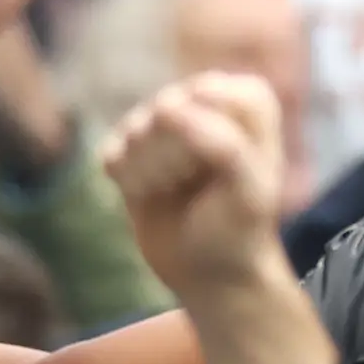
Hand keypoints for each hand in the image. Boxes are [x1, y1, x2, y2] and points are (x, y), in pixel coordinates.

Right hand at [103, 70, 299, 304]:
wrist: (209, 270)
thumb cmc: (240, 225)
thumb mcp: (250, 191)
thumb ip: (222, 143)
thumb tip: (165, 106)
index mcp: (248, 100)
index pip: (207, 92)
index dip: (207, 138)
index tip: (225, 171)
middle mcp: (203, 100)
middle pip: (167, 109)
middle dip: (178, 157)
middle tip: (199, 185)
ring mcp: (162, 122)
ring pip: (136, 131)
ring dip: (155, 173)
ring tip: (177, 190)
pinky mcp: (129, 148)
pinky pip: (113, 154)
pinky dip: (130, 182)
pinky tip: (150, 195)